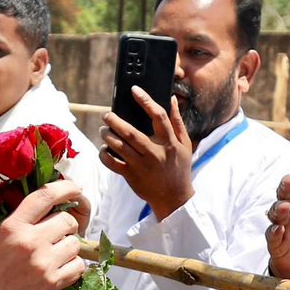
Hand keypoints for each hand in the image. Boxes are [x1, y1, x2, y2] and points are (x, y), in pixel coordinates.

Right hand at [0, 180, 85, 289]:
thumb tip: (56, 209)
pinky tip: (57, 270)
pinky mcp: (52, 283)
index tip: (75, 189)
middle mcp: (30, 241)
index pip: (45, 196)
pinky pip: (78, 266)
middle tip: (56, 235)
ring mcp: (43, 263)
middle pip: (68, 220)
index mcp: (13, 225)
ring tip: (53, 255)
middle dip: (66, 226)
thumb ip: (26, 221)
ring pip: (76, 244)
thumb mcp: (0, 235)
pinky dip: (72, 267)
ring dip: (69, 248)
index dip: (66, 188)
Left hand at [99, 88, 193, 219]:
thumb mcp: (185, 145)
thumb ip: (178, 121)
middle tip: (107, 114)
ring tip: (103, 129)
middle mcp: (155, 153)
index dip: (146, 100)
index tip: (134, 90)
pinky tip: (104, 148)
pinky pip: (112, 163)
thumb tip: (171, 99)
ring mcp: (142, 166)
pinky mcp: (131, 176)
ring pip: (119, 147)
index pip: (159, 116)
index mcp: (170, 143)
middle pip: (131, 133)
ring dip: (107, 135)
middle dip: (115, 121)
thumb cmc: (179, 168)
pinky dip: (105, 155)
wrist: (175, 199)